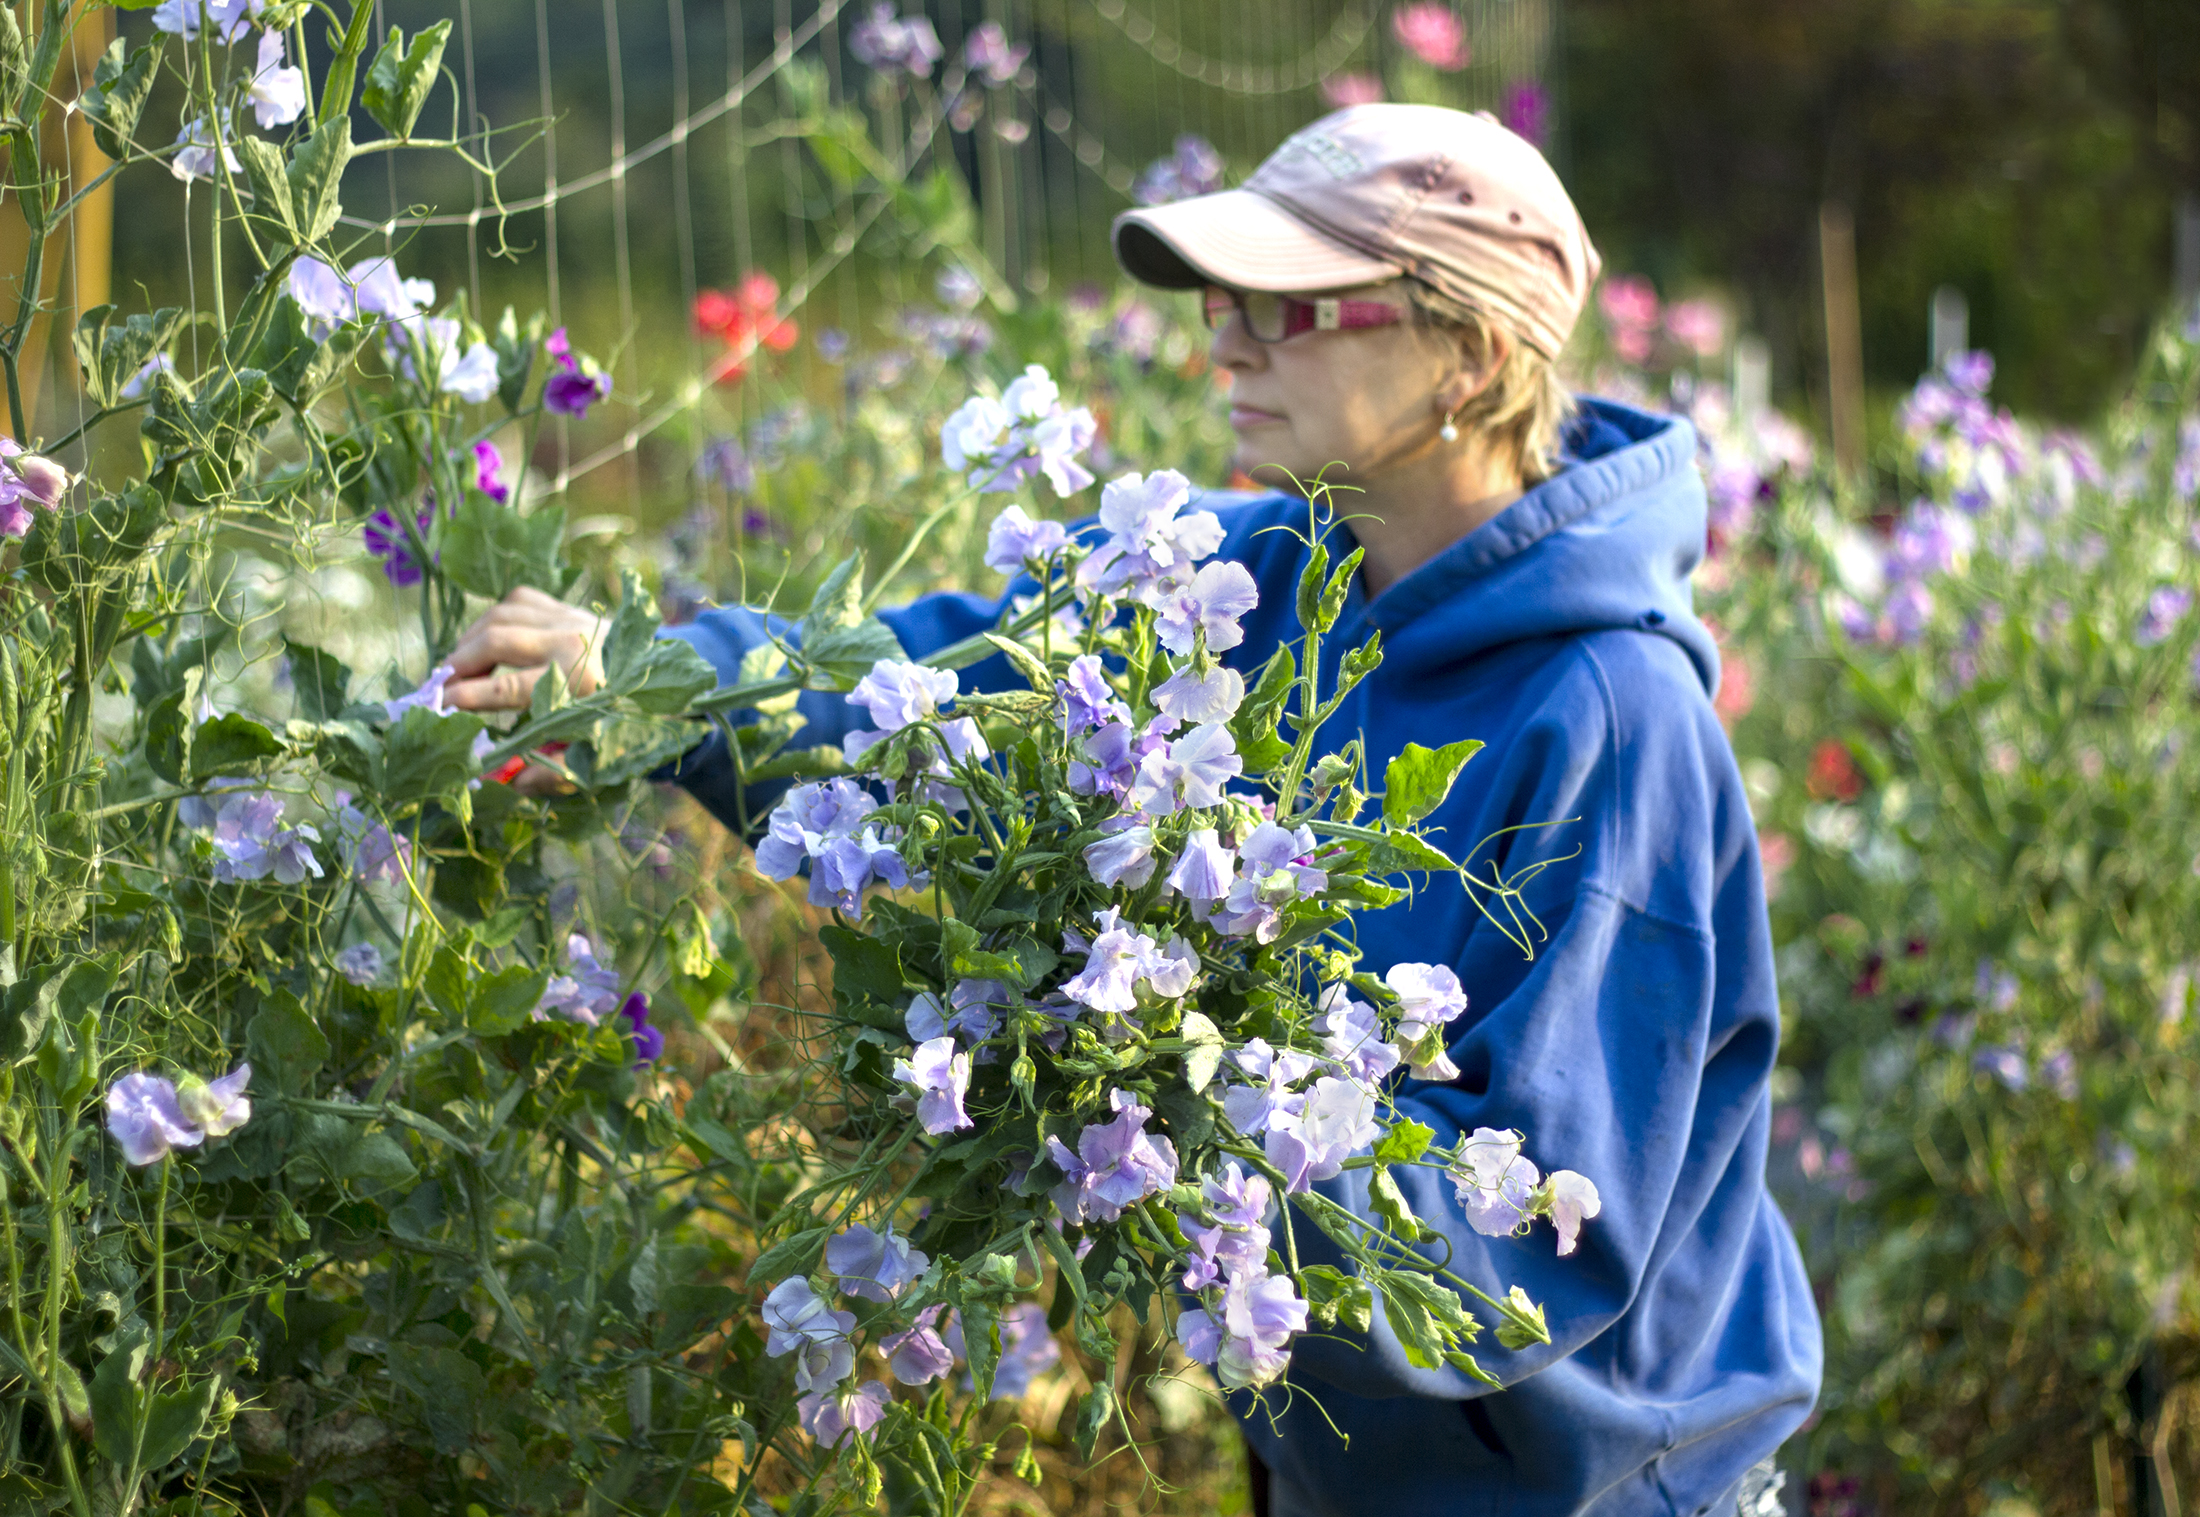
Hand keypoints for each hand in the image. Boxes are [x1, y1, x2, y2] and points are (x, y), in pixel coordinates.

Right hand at [446, 588, 610, 793]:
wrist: (666, 687)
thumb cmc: (623, 728)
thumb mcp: (595, 759)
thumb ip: (552, 772)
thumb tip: (510, 781)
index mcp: (578, 684)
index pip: (506, 686)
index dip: (466, 697)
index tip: (440, 709)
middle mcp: (571, 643)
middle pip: (496, 640)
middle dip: (459, 664)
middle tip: (439, 687)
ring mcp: (568, 618)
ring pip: (501, 615)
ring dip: (470, 640)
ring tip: (454, 668)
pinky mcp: (567, 606)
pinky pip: (518, 600)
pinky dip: (493, 618)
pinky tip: (483, 641)